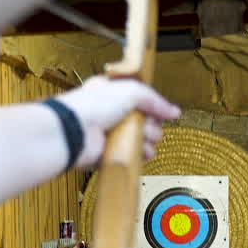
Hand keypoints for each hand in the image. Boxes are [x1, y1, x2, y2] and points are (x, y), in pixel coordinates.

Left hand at [53, 76, 180, 167]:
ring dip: (147, 142)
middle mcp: (110, 112)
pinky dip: (136, 156)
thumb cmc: (93, 105)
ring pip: (137, 140)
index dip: (153, 106)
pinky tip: (142, 154)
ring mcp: (108, 133)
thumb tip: (173, 111)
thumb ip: (155, 100)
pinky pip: (127, 156)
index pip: (140, 98)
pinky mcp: (105, 153)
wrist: (74, 131)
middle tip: (149, 128)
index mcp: (113, 92)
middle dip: (151, 126)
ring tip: (146, 143)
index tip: (162, 112)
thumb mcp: (131, 91)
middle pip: (142, 121)